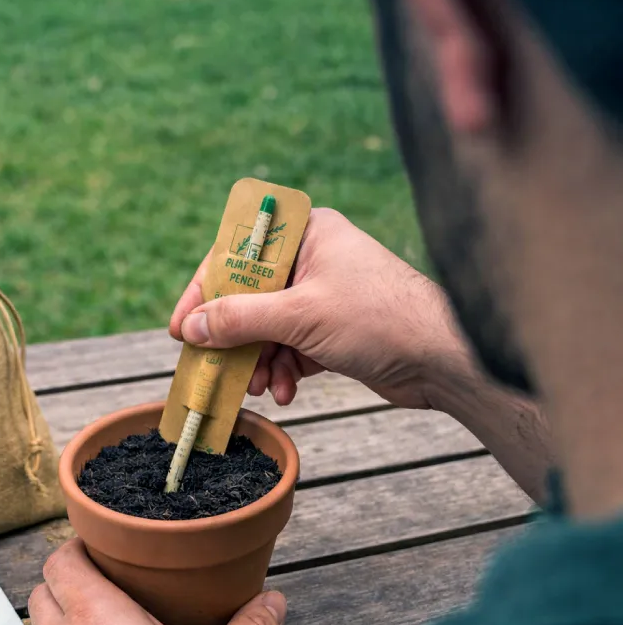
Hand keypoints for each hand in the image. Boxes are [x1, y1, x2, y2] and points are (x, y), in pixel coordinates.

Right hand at [169, 207, 470, 409]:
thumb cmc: (377, 319)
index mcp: (306, 233)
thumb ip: (240, 319)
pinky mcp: (332, 331)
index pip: (237, 254)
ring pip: (267, 328)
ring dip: (257, 361)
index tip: (181, 326)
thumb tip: (192, 327)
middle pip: (249, 296)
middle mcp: (313, 259)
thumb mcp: (299, 316)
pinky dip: (282, 370)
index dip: (204, 290)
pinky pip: (289, 349)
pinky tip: (284, 391)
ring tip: (256, 387)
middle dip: (233, 337)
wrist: (442, 359)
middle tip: (211, 367)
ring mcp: (323, 296)